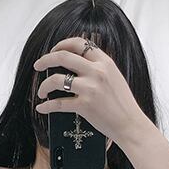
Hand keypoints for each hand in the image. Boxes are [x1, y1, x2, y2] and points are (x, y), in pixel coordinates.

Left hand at [32, 36, 147, 146]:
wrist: (130, 124)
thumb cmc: (123, 104)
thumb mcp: (115, 77)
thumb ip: (99, 68)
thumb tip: (80, 63)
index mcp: (104, 62)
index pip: (79, 44)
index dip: (62, 45)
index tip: (54, 51)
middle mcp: (96, 71)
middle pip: (63, 57)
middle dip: (45, 59)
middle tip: (38, 65)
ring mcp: (89, 88)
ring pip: (56, 79)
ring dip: (44, 85)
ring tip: (41, 91)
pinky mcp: (85, 105)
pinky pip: (58, 103)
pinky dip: (47, 106)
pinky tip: (42, 108)